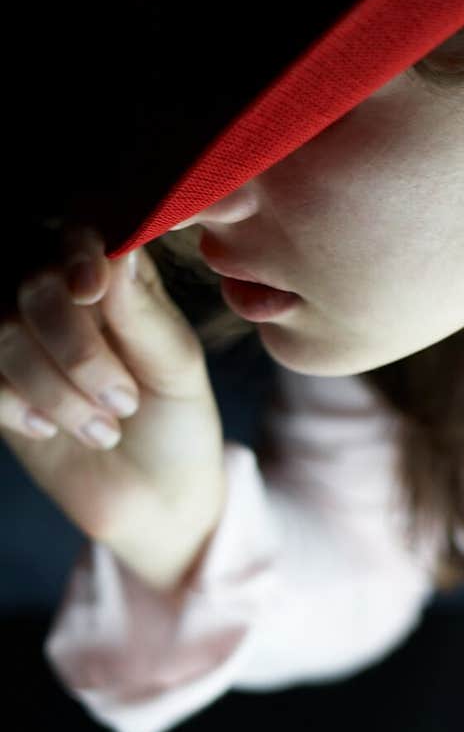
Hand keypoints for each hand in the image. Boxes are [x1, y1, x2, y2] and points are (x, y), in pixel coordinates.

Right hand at [1, 223, 226, 592]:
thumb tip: (118, 253)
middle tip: (124, 403)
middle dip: (77, 350)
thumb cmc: (178, 424)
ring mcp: (24, 337)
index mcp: (118, 277)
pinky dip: (17, 404)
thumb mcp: (177, 371)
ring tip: (105, 432)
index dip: (79, 252)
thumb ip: (145, 315)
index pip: (84, 232)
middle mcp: (64, 295)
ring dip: (55, 388)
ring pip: (3, 329)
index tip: (91, 289)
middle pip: (34, 284)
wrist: (155, 499)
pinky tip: (50, 432)